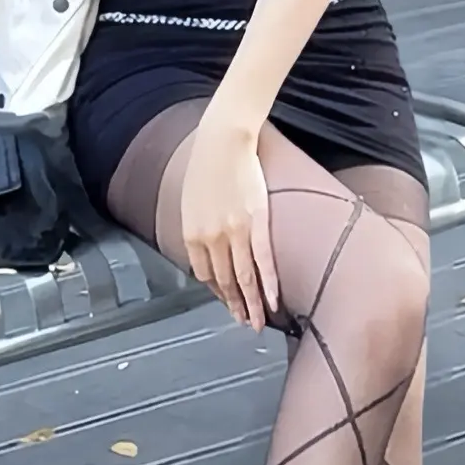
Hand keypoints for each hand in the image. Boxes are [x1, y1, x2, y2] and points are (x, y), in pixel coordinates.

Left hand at [179, 114, 278, 329]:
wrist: (222, 140)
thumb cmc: (206, 165)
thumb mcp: (191, 200)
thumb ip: (198, 226)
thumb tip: (208, 244)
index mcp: (192, 234)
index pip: (205, 274)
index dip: (218, 291)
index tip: (228, 302)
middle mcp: (210, 239)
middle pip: (224, 282)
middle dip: (235, 305)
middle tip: (245, 323)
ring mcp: (234, 233)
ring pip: (244, 278)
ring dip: (252, 304)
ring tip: (259, 322)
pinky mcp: (255, 223)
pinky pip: (263, 261)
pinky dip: (269, 284)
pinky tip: (274, 301)